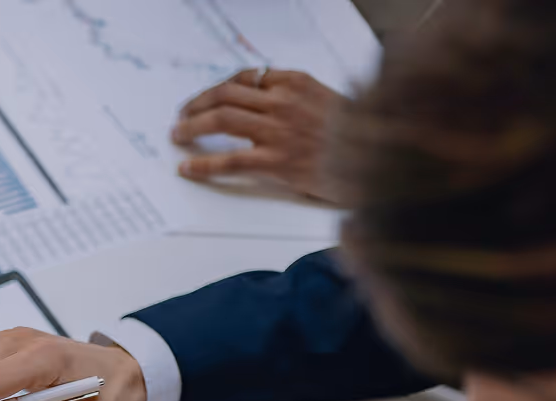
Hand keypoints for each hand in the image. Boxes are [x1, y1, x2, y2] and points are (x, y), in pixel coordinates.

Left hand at [172, 69, 344, 201]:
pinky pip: (229, 159)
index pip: (247, 77)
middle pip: (226, 93)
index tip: (206, 99)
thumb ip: (296, 99)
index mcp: (296, 83)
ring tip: (179, 135)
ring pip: (222, 119)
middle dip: (197, 104)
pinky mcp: (276, 161)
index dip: (219, 88)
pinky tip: (189, 167)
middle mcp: (284, 101)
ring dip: (193, 126)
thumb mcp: (327, 103)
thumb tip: (264, 100)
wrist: (376, 159)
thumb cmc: (355, 137)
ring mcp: (279, 130)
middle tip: (182, 117)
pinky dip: (203, 163)